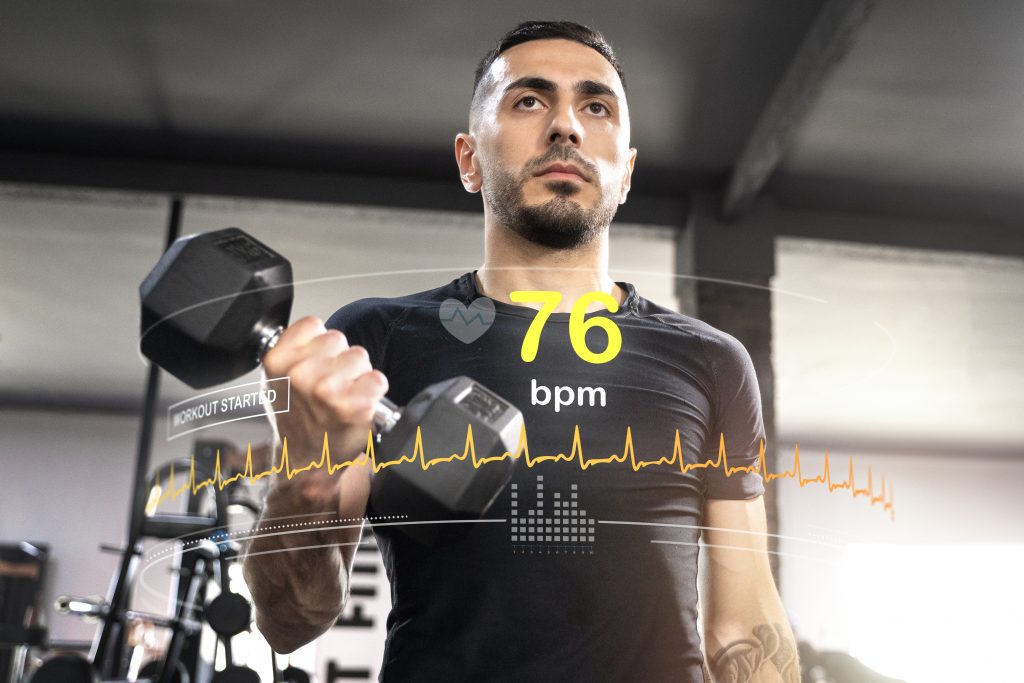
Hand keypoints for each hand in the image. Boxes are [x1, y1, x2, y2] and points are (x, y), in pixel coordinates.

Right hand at [261, 316, 387, 507]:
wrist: (307, 465)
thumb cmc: (297, 423)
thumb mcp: (278, 381)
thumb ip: (293, 351)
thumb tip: (317, 330)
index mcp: (277, 362)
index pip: (313, 324)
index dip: (320, 344)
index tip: (316, 364)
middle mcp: (301, 374)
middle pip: (339, 339)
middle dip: (339, 360)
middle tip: (329, 388)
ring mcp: (328, 390)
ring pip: (360, 357)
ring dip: (357, 375)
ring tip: (342, 397)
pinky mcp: (355, 405)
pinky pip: (378, 379)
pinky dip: (374, 392)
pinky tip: (358, 406)